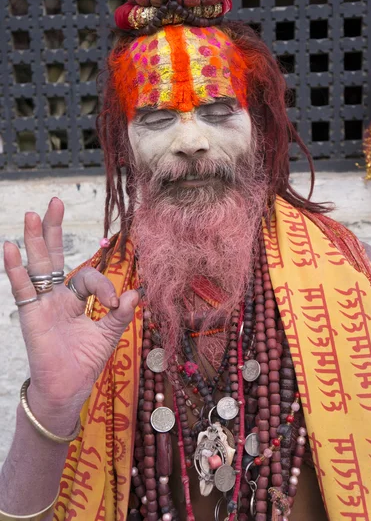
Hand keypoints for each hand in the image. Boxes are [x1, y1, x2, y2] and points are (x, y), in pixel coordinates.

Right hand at [3, 198, 139, 426]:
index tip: (116, 304)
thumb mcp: (108, 335)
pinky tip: (11, 247)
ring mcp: (41, 304)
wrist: (68, 390)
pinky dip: (16, 269)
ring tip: (32, 214)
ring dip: (34, 240)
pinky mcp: (31, 316)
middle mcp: (56, 296)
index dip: (104, 286)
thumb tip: (136, 293)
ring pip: (37, 266)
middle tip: (55, 201)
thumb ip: (120, 314)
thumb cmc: (84, 363)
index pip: (87, 276)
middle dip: (53, 229)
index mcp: (75, 299)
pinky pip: (22, 289)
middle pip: (53, 256)